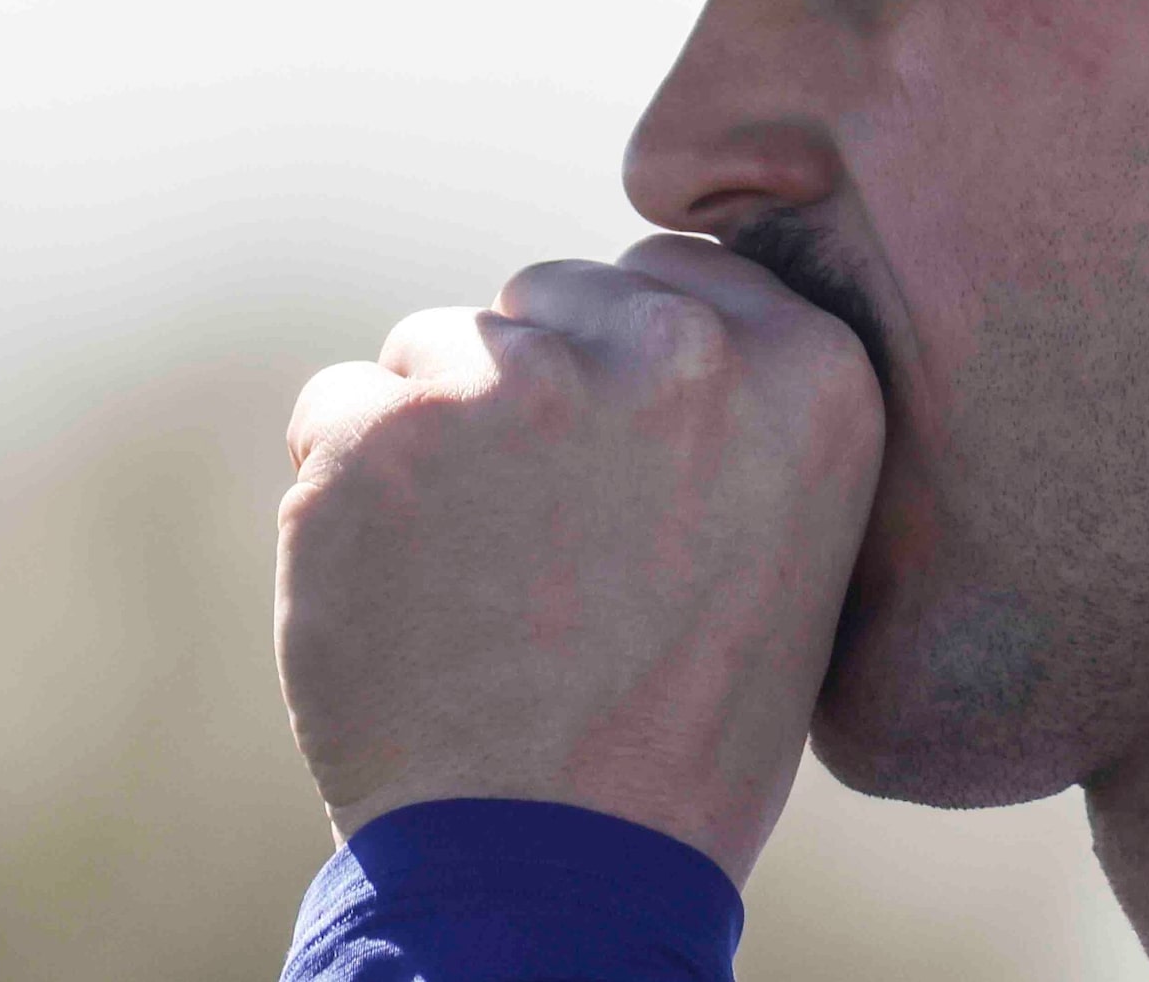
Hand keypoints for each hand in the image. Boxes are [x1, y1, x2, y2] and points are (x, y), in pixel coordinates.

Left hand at [275, 235, 884, 881]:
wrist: (554, 872)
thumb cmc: (682, 730)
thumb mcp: (794, 542)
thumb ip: (741, 407)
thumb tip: (646, 320)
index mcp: (811, 374)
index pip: (677, 275)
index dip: (628, 364)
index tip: (622, 463)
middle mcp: (684, 351)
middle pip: (552, 297)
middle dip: (534, 389)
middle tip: (545, 538)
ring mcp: (528, 379)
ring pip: (441, 344)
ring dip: (439, 436)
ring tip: (476, 579)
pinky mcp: (388, 429)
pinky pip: (337, 406)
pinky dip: (344, 490)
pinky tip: (398, 587)